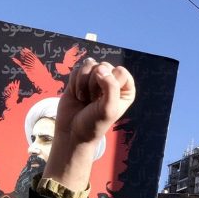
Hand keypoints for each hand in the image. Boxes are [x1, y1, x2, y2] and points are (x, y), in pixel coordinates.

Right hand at [43, 58, 135, 191]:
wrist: (72, 132)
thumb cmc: (94, 123)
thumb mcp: (108, 108)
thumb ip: (110, 86)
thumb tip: (100, 68)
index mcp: (126, 89)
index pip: (121, 72)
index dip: (109, 84)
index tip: (104, 100)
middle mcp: (113, 81)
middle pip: (104, 66)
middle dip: (94, 84)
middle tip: (93, 101)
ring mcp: (96, 79)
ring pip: (90, 65)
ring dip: (83, 83)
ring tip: (85, 99)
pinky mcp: (81, 78)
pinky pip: (78, 69)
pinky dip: (75, 83)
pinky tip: (78, 95)